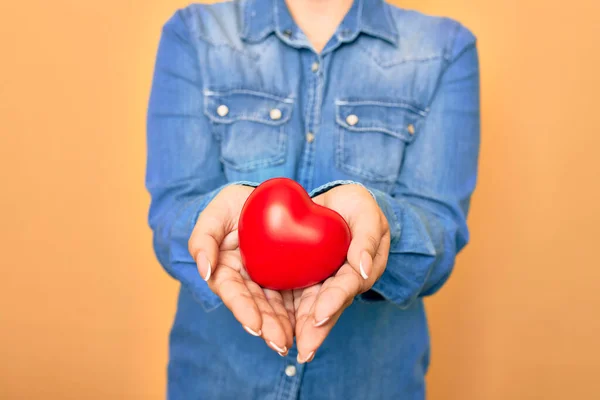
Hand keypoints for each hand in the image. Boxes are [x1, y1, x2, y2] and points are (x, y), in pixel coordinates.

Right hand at [188, 185, 294, 355]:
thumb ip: (202, 239)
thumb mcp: (215, 213)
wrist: (266, 197)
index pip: (233, 293)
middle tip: (280, 344)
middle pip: (256, 307)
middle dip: (267, 327)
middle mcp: (246, 281)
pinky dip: (300, 313)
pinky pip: (294, 297)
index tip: (255, 326)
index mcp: (226, 270)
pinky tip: (309, 328)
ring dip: (282, 327)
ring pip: (275, 308)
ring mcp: (267, 281)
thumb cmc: (234, 204)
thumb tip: (204, 272)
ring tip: (293, 343)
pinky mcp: (288, 278)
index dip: (243, 310)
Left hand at [294, 184, 390, 362]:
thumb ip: (367, 238)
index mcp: (360, 269)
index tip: (319, 316)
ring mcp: (323, 284)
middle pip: (328, 307)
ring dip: (300, 329)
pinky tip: (267, 327)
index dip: (334, 301)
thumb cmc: (357, 207)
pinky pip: (293, 297)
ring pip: (310, 309)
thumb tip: (363, 268)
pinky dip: (284, 312)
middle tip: (304, 349)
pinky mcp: (305, 279)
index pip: (346, 287)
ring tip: (284, 346)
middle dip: (316, 329)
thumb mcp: (367, 213)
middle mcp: (341, 283)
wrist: (337, 204)